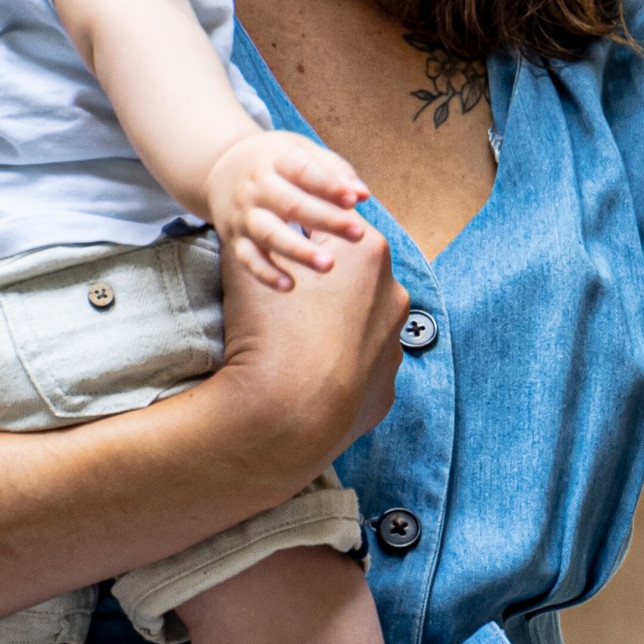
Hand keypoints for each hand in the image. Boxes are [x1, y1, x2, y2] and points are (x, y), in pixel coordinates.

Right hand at [203, 121, 370, 290]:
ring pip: (269, 234)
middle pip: (290, 204)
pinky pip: (248, 259)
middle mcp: (256, 188)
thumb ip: (335, 171)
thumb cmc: (277, 162)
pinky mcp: (235, 239)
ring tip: (328, 265)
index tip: (354, 200)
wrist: (221, 168)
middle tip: (358, 235)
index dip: (329, 185)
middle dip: (325, 220)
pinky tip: (290, 286)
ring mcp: (244, 215)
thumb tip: (363, 195)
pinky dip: (266, 274)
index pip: (303, 171)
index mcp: (276, 160)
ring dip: (298, 250)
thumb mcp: (302, 152)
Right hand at [212, 213, 401, 467]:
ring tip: (295, 339)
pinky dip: (340, 365)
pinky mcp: (386, 387)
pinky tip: (311, 372)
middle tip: (284, 298)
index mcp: (368, 253)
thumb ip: (259, 237)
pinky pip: (361, 366)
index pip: (330, 226)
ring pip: (361, 322)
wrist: (283, 417)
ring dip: (335, 323)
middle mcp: (394, 294)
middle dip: (323, 281)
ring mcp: (394, 345)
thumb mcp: (248, 267)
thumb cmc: (269, 332)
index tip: (280, 250)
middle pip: (352, 275)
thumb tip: (255, 230)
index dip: (300, 235)